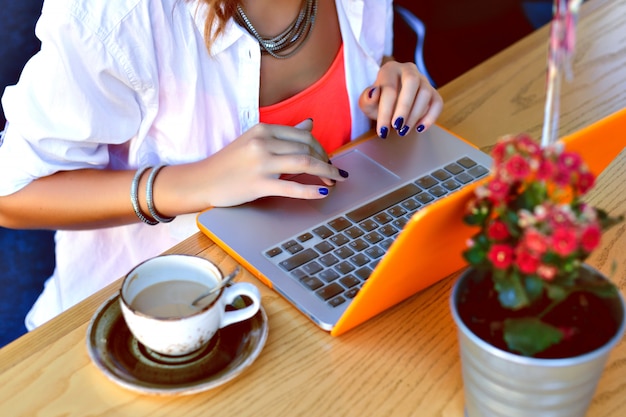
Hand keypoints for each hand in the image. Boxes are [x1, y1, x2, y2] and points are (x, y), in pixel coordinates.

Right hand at [184, 119, 348, 207]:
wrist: (202, 181)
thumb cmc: (229, 163)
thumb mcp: (255, 140)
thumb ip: (284, 134)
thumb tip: (310, 124)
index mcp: (263, 129)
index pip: (303, 135)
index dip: (321, 148)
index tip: (327, 159)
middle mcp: (263, 143)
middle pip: (307, 149)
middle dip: (325, 161)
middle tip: (334, 173)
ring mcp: (261, 164)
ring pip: (304, 164)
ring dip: (326, 172)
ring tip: (335, 181)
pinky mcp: (258, 185)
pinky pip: (292, 187)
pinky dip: (311, 190)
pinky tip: (324, 193)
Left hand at [358, 60, 442, 137]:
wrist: (389, 103)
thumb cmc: (378, 102)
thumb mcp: (367, 103)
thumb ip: (366, 99)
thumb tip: (374, 92)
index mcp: (390, 69)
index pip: (389, 88)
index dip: (386, 111)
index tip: (382, 130)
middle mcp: (409, 70)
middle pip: (412, 82)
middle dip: (404, 107)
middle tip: (397, 127)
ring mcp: (423, 80)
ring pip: (426, 93)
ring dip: (415, 115)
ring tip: (404, 130)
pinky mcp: (433, 92)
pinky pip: (437, 102)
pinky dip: (431, 117)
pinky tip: (419, 128)